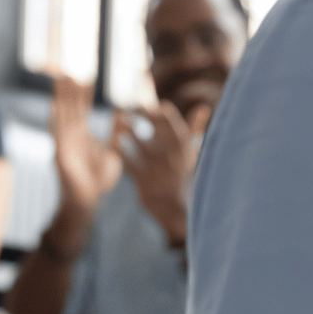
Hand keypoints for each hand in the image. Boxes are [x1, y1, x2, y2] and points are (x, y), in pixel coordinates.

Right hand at [49, 76, 120, 215]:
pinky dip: (54, 120)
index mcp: (81, 135)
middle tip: (67, 70)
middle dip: (68, 90)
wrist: (87, 201)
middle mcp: (70, 136)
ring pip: (61, 115)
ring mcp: (63, 143)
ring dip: (60, 98)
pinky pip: (56, 134)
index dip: (82, 94)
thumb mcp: (112, 154)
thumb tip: (122, 118)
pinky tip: (53, 106)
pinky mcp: (60, 154)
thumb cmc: (97, 180)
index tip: (85, 77)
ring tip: (59, 81)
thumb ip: (115, 136)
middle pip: (68, 108)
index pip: (81, 109)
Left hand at [112, 102, 207, 248]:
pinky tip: (109, 143)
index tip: (140, 105)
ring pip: (138, 141)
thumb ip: (195, 128)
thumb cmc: (179, 175)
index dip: (152, 108)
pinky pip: (127, 161)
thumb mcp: (190, 153)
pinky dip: (116, 150)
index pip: (168, 117)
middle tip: (122, 109)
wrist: (172, 208)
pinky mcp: (144, 182)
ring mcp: (159, 169)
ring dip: (123, 128)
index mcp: (184, 145)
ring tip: (115, 121)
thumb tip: (203, 106)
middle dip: (135, 113)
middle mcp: (173, 156)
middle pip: (152, 125)